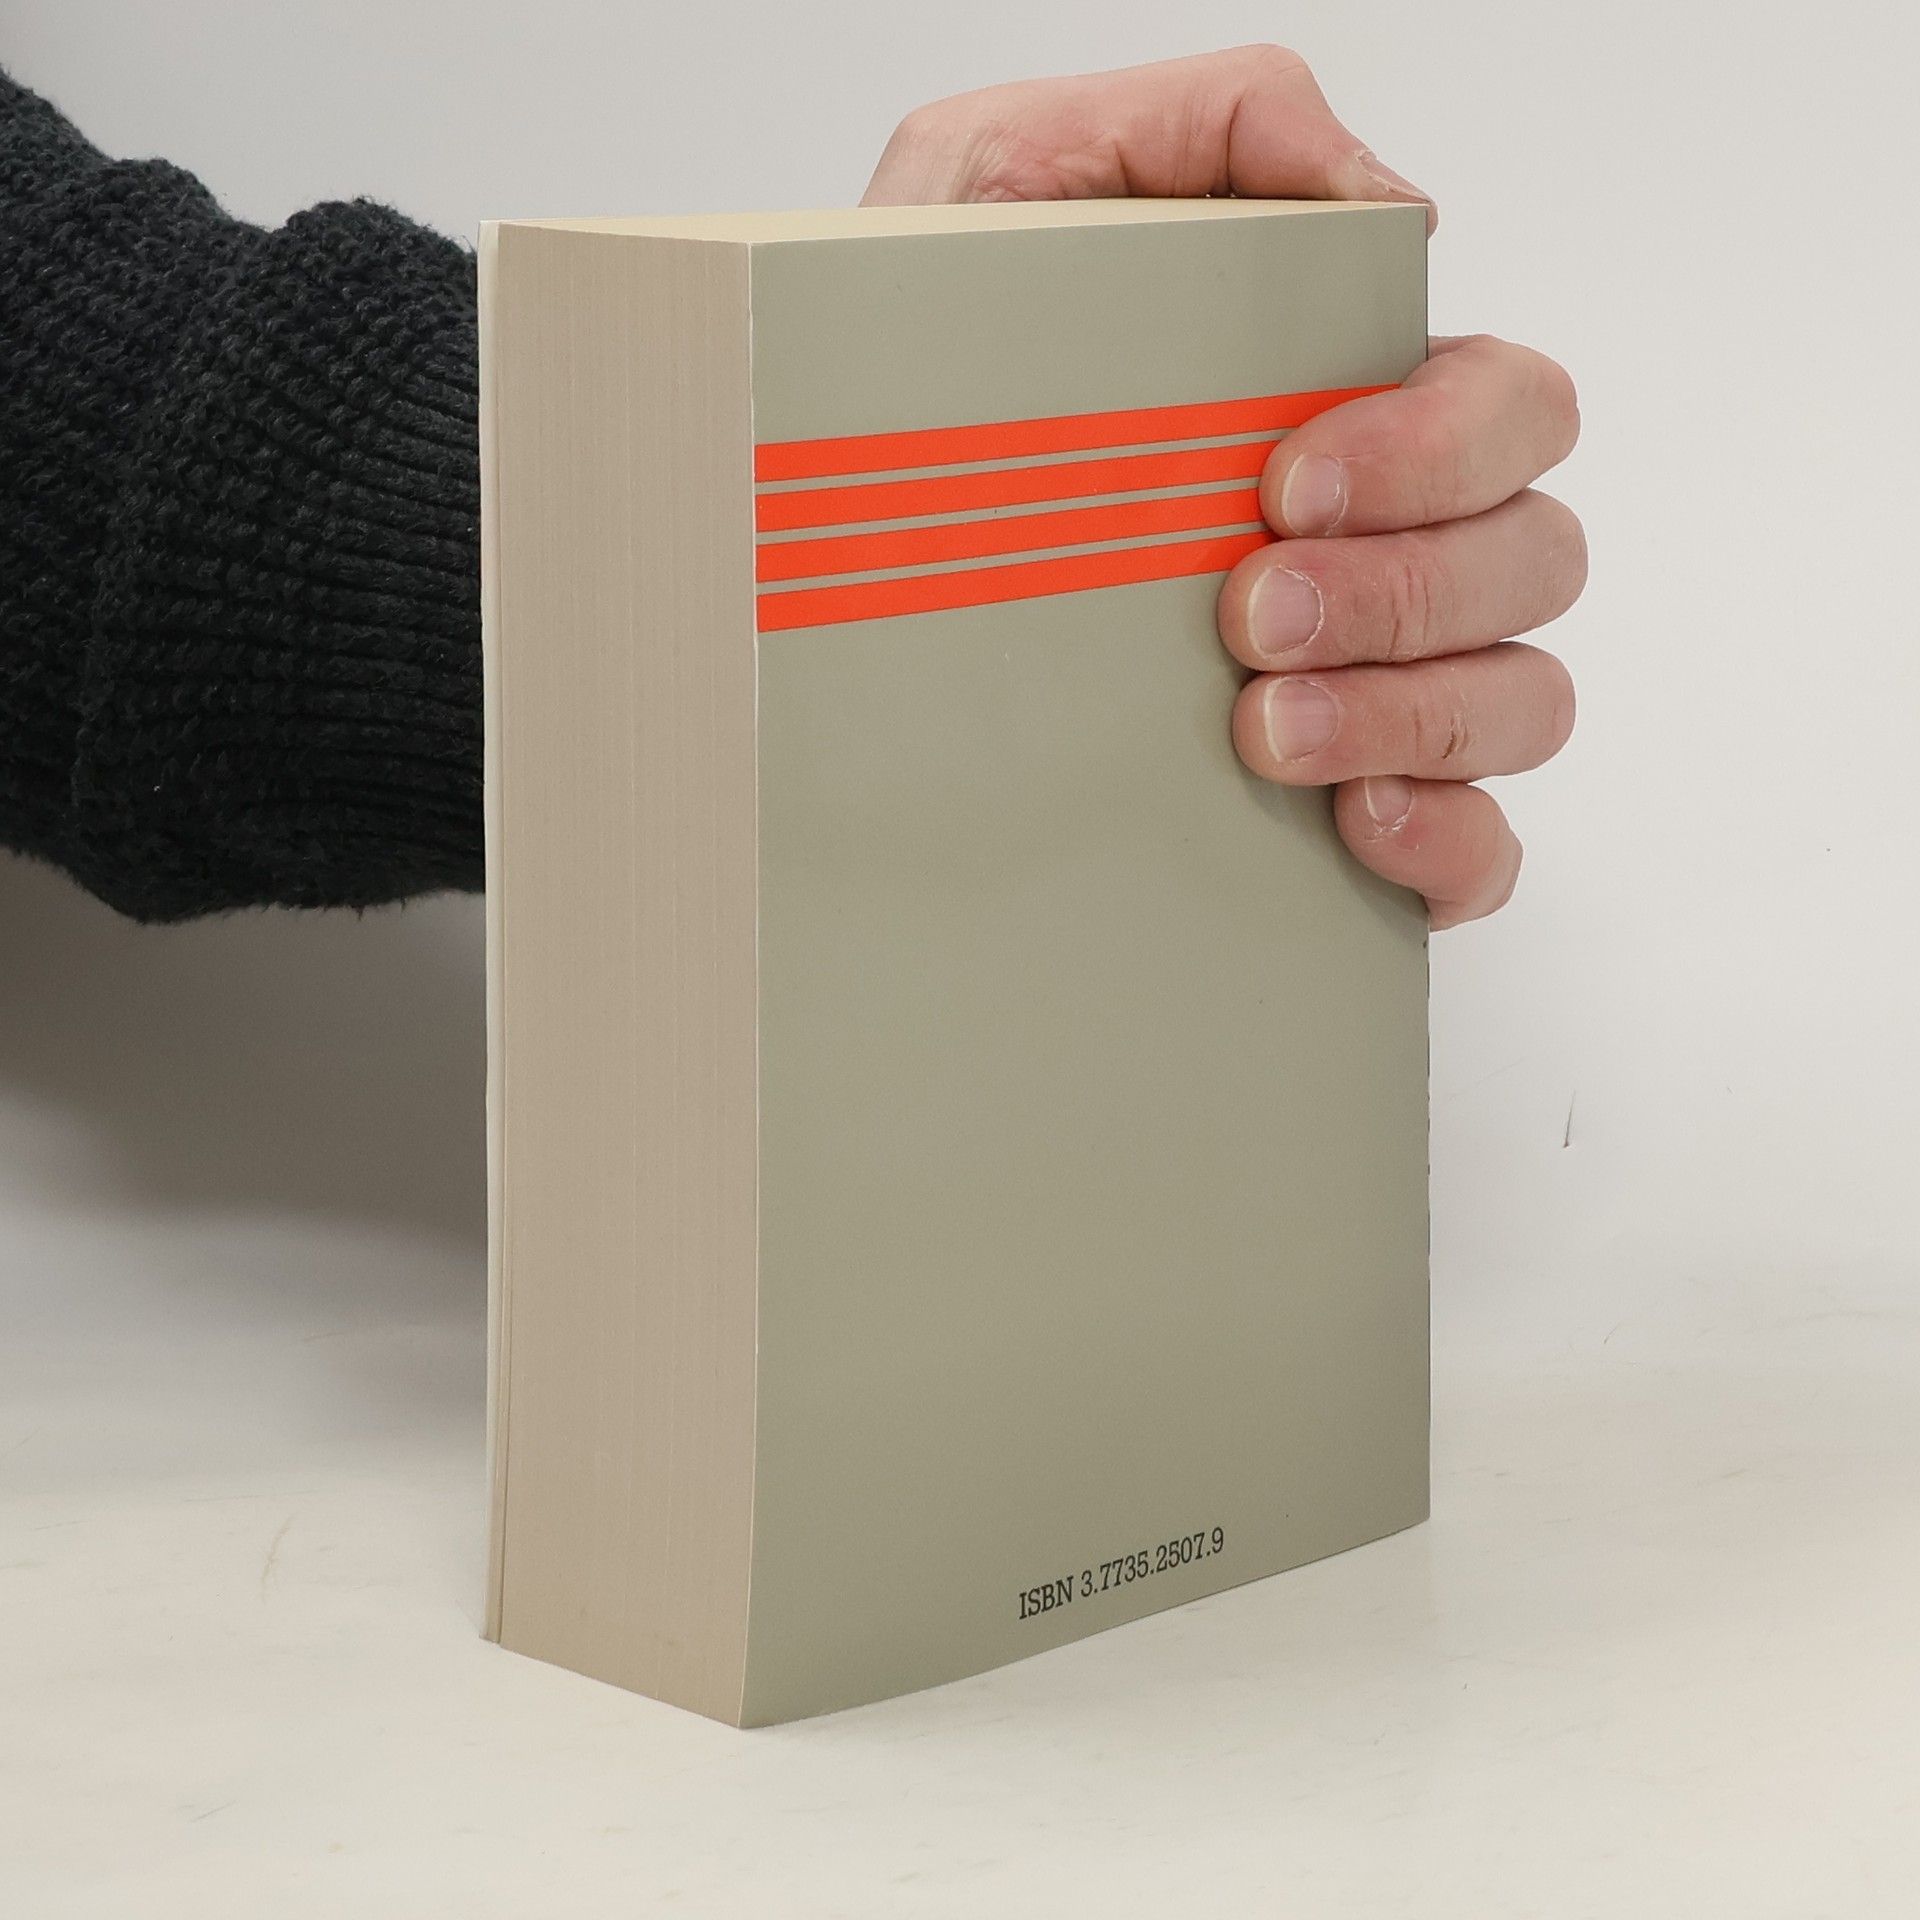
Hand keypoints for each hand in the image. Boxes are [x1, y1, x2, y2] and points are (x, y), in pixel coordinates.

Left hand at [866, 46, 1584, 927]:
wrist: (805, 566)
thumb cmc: (910, 383)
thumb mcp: (1005, 187)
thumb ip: (1200, 130)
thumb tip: (1390, 204)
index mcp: (1347, 408)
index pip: (1507, 407)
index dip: (1435, 443)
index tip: (1283, 478)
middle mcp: (1388, 548)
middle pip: (1533, 554)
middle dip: (1406, 585)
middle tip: (1248, 613)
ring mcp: (1378, 687)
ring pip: (1524, 697)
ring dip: (1415, 710)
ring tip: (1261, 732)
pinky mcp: (1346, 814)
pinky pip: (1479, 848)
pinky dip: (1448, 842)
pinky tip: (1352, 825)